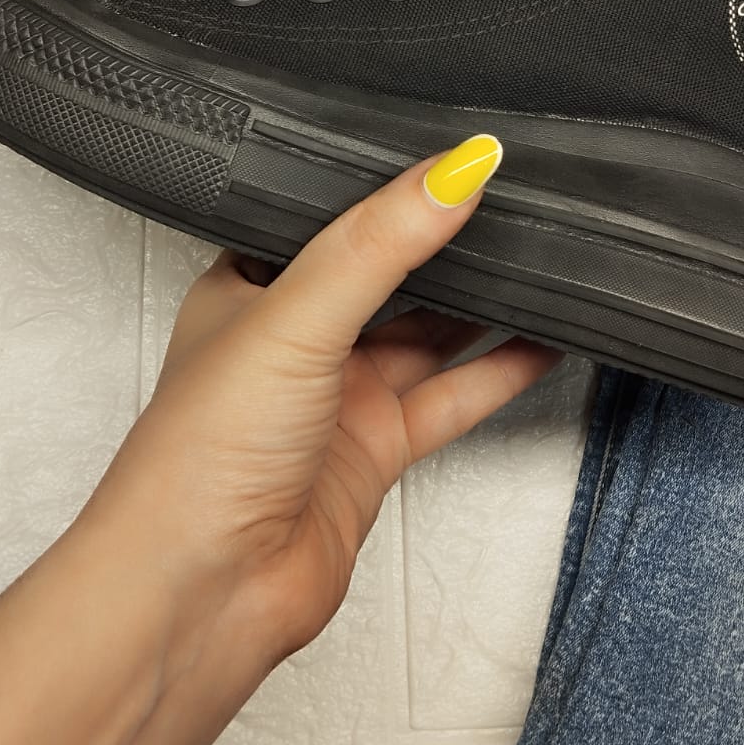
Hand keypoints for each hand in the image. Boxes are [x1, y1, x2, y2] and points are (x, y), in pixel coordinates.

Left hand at [87, 133, 562, 657]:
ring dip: (484, 303)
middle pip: (389, 273)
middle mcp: (295, 339)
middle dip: (446, 241)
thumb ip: (379, 243)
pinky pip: (450, 397)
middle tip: (515, 197)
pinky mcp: (373, 452)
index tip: (456, 153)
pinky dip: (500, 371)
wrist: (201, 591)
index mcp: (250, 287)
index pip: (333, 216)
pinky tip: (543, 342)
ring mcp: (338, 398)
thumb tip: (454, 170)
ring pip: (428, 333)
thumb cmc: (197, 457)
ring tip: (546, 258)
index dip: (389, 186)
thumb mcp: (295, 317)